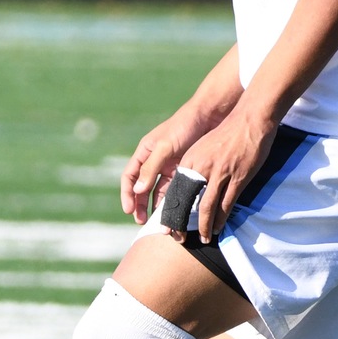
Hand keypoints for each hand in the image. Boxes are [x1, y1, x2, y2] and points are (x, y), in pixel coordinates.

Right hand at [120, 107, 214, 221]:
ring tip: (159, 222)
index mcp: (145, 153)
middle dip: (140, 205)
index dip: (127, 194)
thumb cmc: (184, 127)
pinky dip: (173, 201)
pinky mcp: (184, 171)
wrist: (209, 117)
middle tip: (141, 221)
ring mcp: (169, 167)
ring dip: (156, 206)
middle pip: (142, 188)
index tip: (129, 210)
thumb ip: (151, 168)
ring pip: (159, 191)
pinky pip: (175, 189)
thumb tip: (138, 190)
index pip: (129, 176)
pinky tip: (175, 212)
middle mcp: (154, 161)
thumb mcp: (165, 147)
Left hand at [177, 109, 275, 240]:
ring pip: (206, 207)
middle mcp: (200, 167)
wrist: (250, 119)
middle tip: (178, 238)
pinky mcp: (237, 178)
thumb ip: (194, 166)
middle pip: (185, 201)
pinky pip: (226, 204)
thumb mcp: (203, 147)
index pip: (175, 190)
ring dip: (203, 226)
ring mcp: (219, 173)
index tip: (167, 225)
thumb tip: (190, 185)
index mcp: (190, 160)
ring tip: (202, 238)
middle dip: (180, 223)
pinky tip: (217, 228)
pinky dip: (220, 219)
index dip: (170, 210)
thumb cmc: (227, 133)